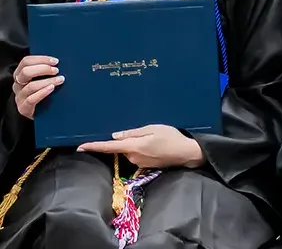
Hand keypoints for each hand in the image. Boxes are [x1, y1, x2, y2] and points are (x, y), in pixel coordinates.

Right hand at [12, 55, 62, 119]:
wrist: (40, 113)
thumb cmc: (44, 93)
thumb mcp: (43, 80)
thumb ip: (47, 71)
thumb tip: (59, 62)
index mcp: (21, 74)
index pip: (26, 62)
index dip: (41, 59)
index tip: (55, 61)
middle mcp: (18, 84)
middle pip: (26, 72)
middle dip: (43, 69)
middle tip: (57, 70)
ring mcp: (20, 96)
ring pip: (30, 86)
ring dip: (47, 81)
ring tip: (60, 80)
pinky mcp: (23, 108)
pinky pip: (31, 99)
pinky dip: (42, 93)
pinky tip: (52, 89)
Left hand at [77, 125, 204, 168]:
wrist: (187, 153)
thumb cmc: (172, 137)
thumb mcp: (152, 129)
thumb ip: (132, 133)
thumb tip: (114, 136)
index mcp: (133, 146)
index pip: (108, 147)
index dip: (93, 147)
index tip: (80, 147)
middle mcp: (133, 157)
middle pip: (120, 148)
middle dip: (126, 141)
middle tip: (145, 133)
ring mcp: (139, 163)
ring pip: (130, 152)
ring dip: (136, 145)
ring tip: (154, 138)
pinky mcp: (145, 166)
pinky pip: (137, 156)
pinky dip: (142, 150)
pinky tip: (156, 146)